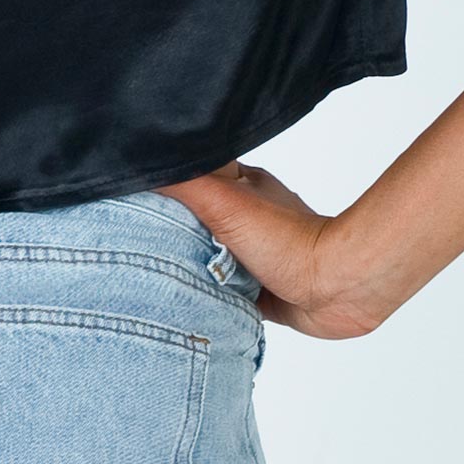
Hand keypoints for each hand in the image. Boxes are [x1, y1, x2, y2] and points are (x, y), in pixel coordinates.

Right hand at [152, 163, 393, 338]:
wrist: (336, 288)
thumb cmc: (287, 241)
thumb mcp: (222, 200)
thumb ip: (180, 183)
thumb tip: (135, 160)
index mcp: (238, 184)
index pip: (188, 175)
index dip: (158, 182)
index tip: (126, 193)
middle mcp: (244, 216)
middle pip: (192, 218)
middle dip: (166, 228)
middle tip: (130, 238)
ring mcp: (252, 254)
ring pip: (205, 256)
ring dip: (185, 265)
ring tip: (147, 272)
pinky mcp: (259, 290)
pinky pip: (221, 292)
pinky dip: (205, 296)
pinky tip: (183, 302)